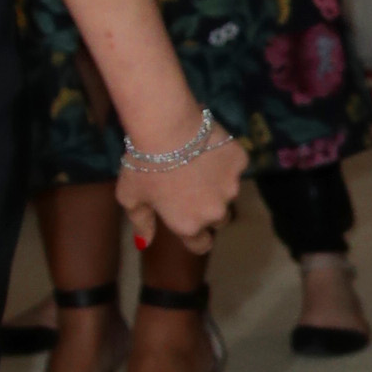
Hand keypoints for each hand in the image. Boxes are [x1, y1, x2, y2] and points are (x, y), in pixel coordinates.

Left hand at [114, 116, 246, 253]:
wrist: (166, 127)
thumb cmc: (143, 163)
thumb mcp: (131, 196)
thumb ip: (141, 222)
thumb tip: (143, 243)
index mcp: (187, 225)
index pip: (200, 245)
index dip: (195, 236)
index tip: (187, 220)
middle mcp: (214, 212)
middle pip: (217, 219)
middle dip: (207, 207)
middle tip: (190, 186)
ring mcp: (231, 187)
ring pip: (228, 191)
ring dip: (217, 183)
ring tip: (198, 161)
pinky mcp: (240, 163)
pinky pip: (235, 165)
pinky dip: (225, 159)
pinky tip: (208, 145)